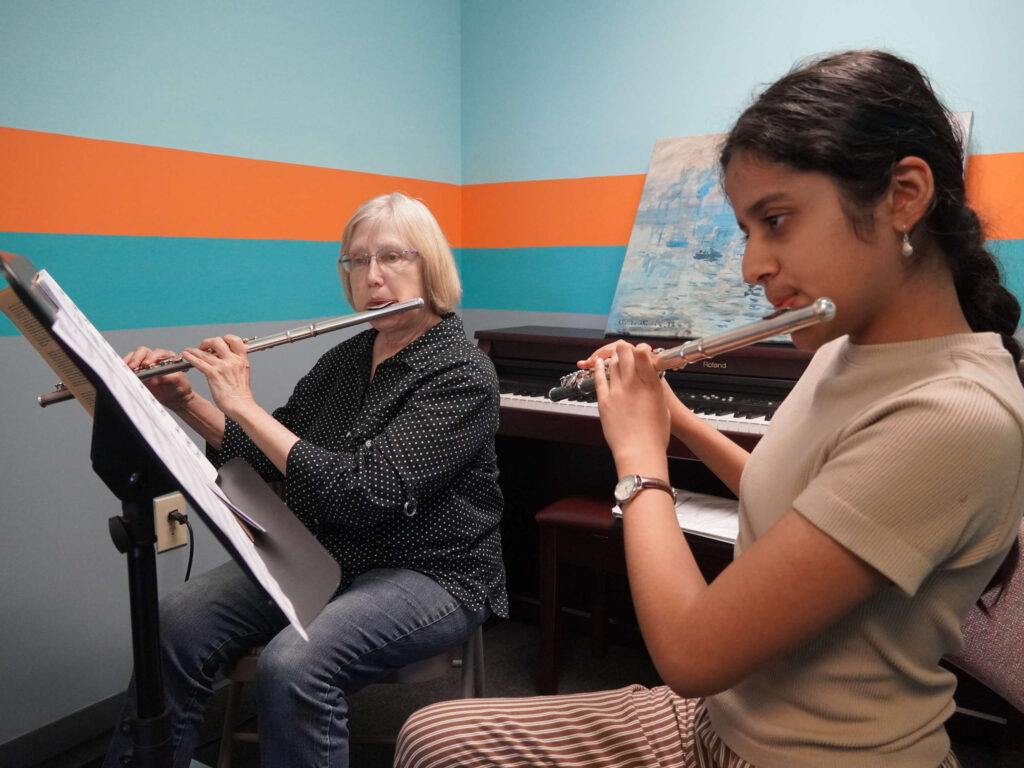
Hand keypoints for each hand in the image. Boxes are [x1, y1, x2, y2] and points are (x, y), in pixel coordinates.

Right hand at [122, 346, 192, 406]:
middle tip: (133, 366)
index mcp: (167, 358)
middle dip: (137, 358)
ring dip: (129, 361)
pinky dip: (125, 367)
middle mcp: (155, 359)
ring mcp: (145, 365)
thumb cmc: (178, 388)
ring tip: (127, 369)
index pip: (158, 352)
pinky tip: (124, 371)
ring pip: (134, 356)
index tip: (147, 364)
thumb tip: (159, 374)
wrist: (174, 398)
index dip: (152, 357)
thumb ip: (169, 377)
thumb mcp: (177, 382)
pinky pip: (129, 365)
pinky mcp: (138, 371)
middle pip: (143, 352)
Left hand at [182, 334, 255, 419]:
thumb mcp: (243, 374)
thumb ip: (236, 365)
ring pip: (206, 352)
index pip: (235, 340)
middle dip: (208, 342)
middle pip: (218, 341)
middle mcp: (233, 361)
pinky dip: (191, 357)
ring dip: (195, 350)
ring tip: (189, 350)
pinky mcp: (213, 374)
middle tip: (204, 347)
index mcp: (242, 360)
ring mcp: (223, 367)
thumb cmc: (241, 395)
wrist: (241, 406)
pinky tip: (187, 356)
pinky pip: (199, 362)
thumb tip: (226, 361)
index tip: (219, 343)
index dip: (226, 338)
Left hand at [592, 340, 669, 471]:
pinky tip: (598, 364)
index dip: (640, 348)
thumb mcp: (661, 406)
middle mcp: (634, 383)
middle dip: (624, 349)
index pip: (642, 353)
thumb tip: (649, 382)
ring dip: (612, 359)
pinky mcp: (605, 401)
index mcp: (651, 384)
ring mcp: (617, 391)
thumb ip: (654, 389)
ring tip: (613, 358)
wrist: (640, 451)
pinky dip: (598, 369)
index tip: (641, 350)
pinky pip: (599, 379)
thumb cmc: (655, 435)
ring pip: (611, 364)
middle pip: (624, 354)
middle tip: (624, 350)